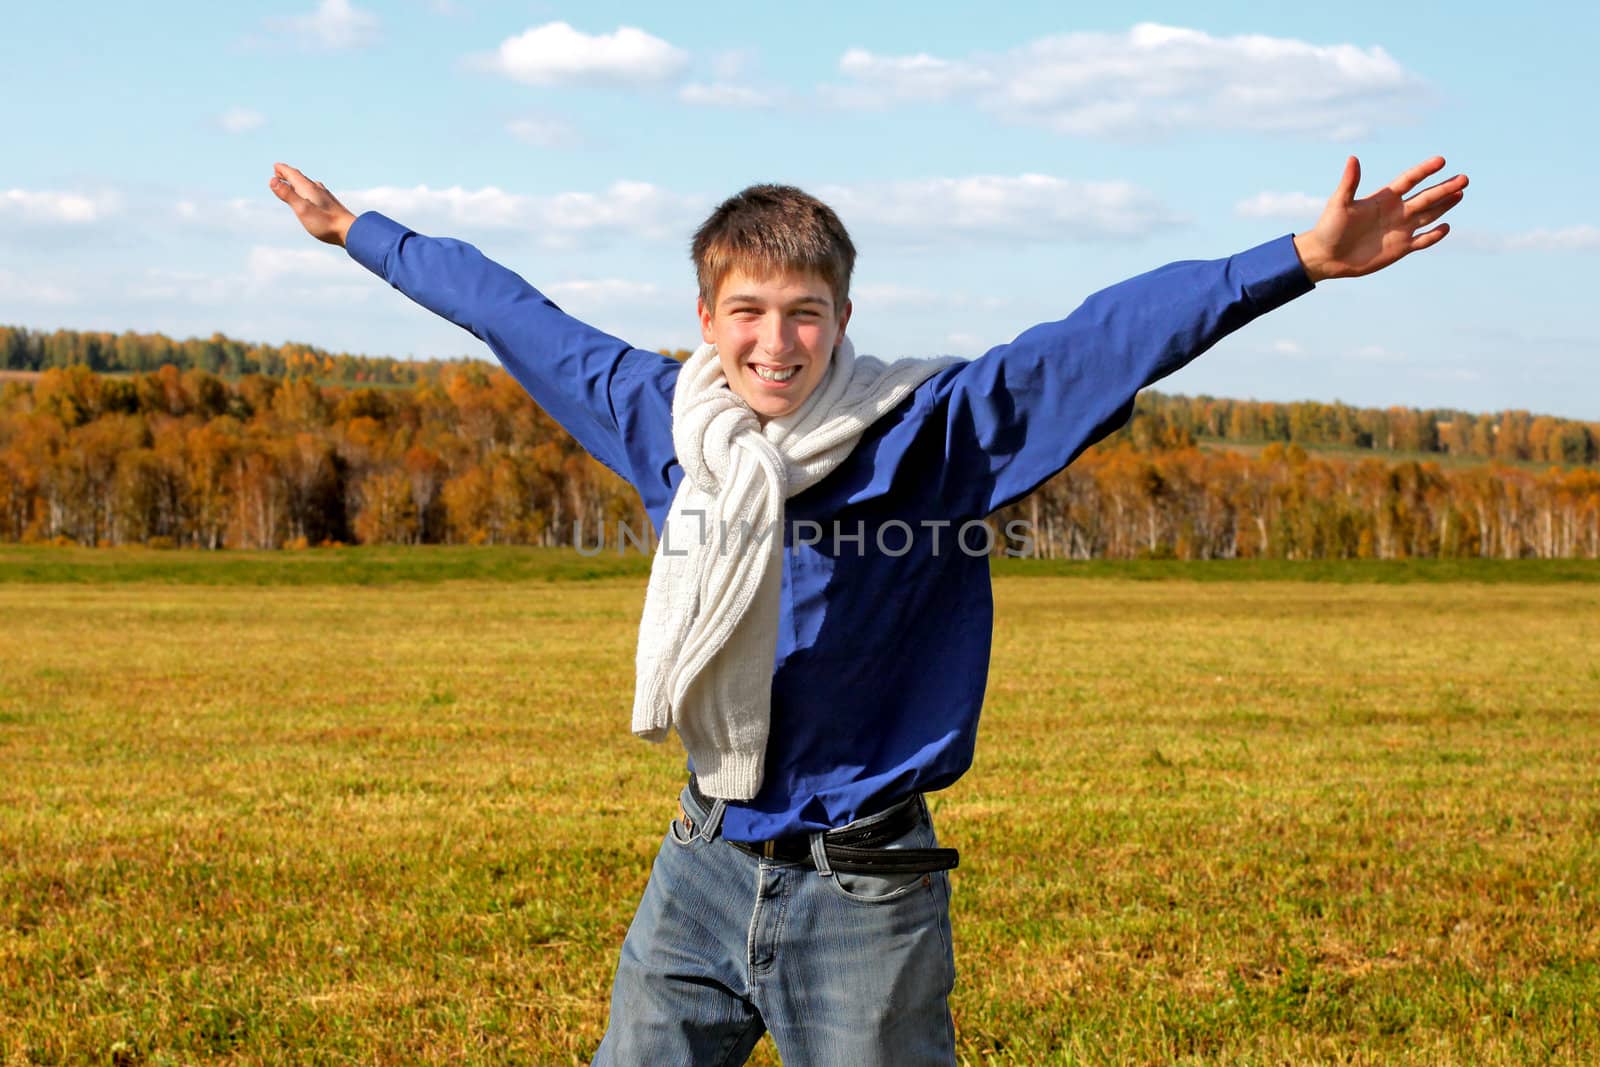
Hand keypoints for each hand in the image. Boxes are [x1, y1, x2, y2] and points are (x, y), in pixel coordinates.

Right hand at [269, 162, 356, 245]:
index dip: (283, 170)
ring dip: (299, 182)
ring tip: (294, 182)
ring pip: (309, 185)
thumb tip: (272, 180)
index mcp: (309, 189)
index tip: (275, 166)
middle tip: (279, 171)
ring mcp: (326, 197)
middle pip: (301, 178)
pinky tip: (314, 196)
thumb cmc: (325, 222)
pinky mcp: (332, 205)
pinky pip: (317, 193)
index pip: (293, 175)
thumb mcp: (302, 209)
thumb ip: (288, 195)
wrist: (350, 231)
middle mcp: (318, 190)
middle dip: (289, 174)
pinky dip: (309, 191)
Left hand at [1292, 156, 1467, 282]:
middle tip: (1464, 178)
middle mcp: (1396, 211)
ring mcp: (1400, 229)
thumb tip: (1353, 158)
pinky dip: (1434, 235)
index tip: (1441, 161)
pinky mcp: (1400, 248)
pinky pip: (1422, 241)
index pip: (1409, 180)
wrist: (1326, 257)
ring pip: (1429, 215)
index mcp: (1384, 198)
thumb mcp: (1339, 203)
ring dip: (1445, 205)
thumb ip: (1349, 183)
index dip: (1424, 171)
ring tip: (1461, 193)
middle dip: (1444, 188)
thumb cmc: (1329, 228)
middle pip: (1425, 197)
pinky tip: (1446, 226)